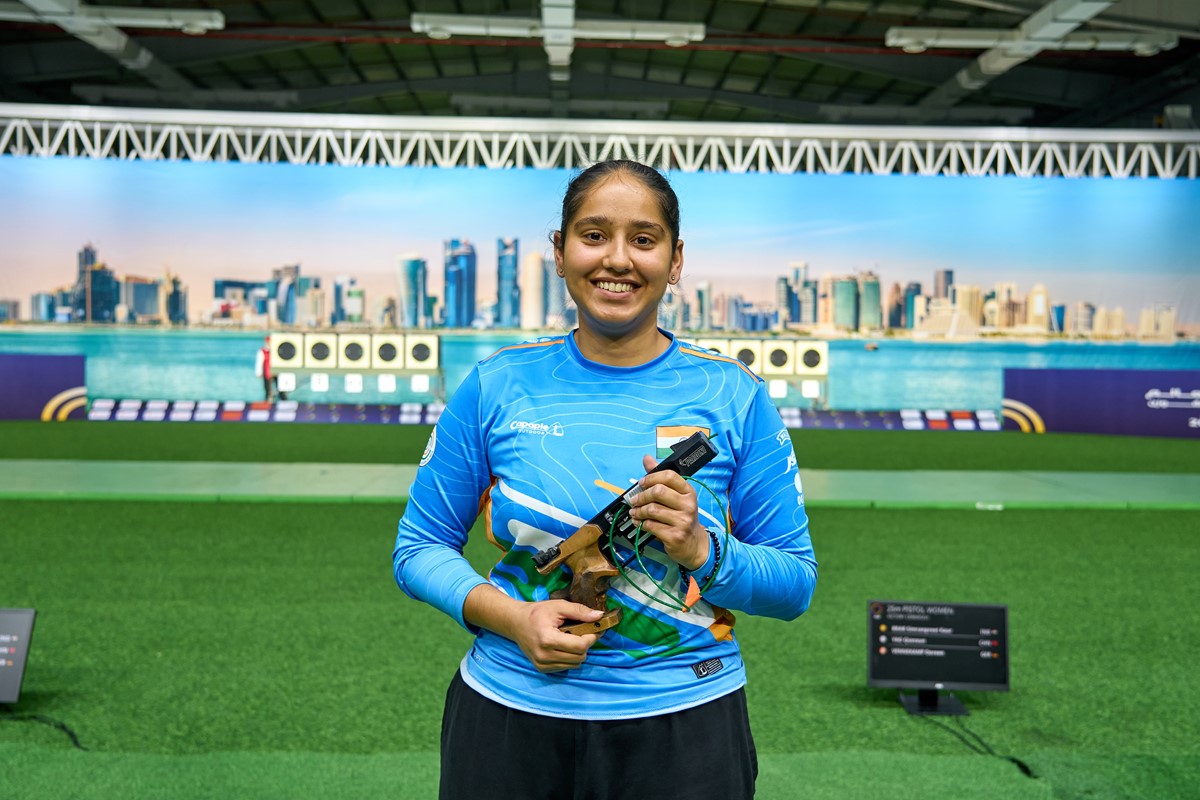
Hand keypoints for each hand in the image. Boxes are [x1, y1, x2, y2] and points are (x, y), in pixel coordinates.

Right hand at [464, 585, 602, 672]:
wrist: (516, 623)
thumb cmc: (537, 612)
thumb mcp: (558, 606)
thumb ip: (580, 611)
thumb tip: (599, 616)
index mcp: (548, 639)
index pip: (580, 646)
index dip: (591, 637)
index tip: (593, 628)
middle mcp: (544, 656)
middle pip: (580, 657)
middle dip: (585, 644)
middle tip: (582, 631)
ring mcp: (542, 665)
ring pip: (575, 664)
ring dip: (578, 652)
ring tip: (570, 638)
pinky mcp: (542, 669)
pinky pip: (566, 667)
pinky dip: (569, 658)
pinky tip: (562, 646)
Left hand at [626, 454, 709, 570]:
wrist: (694, 544)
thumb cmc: (682, 517)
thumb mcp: (677, 497)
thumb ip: (661, 478)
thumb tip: (647, 458)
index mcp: (688, 492)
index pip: (669, 476)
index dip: (652, 477)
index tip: (642, 483)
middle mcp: (688, 505)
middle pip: (658, 492)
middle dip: (641, 496)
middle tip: (634, 500)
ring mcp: (683, 521)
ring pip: (652, 510)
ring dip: (638, 511)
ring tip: (634, 512)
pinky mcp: (675, 536)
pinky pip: (651, 526)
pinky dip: (641, 523)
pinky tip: (639, 522)